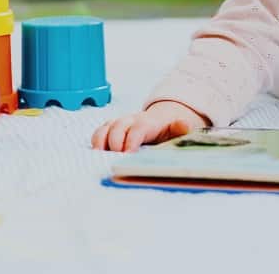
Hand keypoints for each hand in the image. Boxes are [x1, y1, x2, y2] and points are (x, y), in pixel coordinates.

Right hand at [91, 100, 208, 151]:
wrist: (162, 120)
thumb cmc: (168, 129)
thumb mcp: (178, 130)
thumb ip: (180, 129)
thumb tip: (183, 125)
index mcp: (148, 122)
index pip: (138, 128)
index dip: (131, 140)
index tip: (127, 154)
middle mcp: (131, 120)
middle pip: (118, 126)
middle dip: (115, 142)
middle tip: (116, 158)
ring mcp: (120, 123)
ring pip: (106, 127)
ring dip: (101, 141)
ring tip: (101, 157)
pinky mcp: (111, 129)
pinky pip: (99, 132)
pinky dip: (96, 142)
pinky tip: (97, 154)